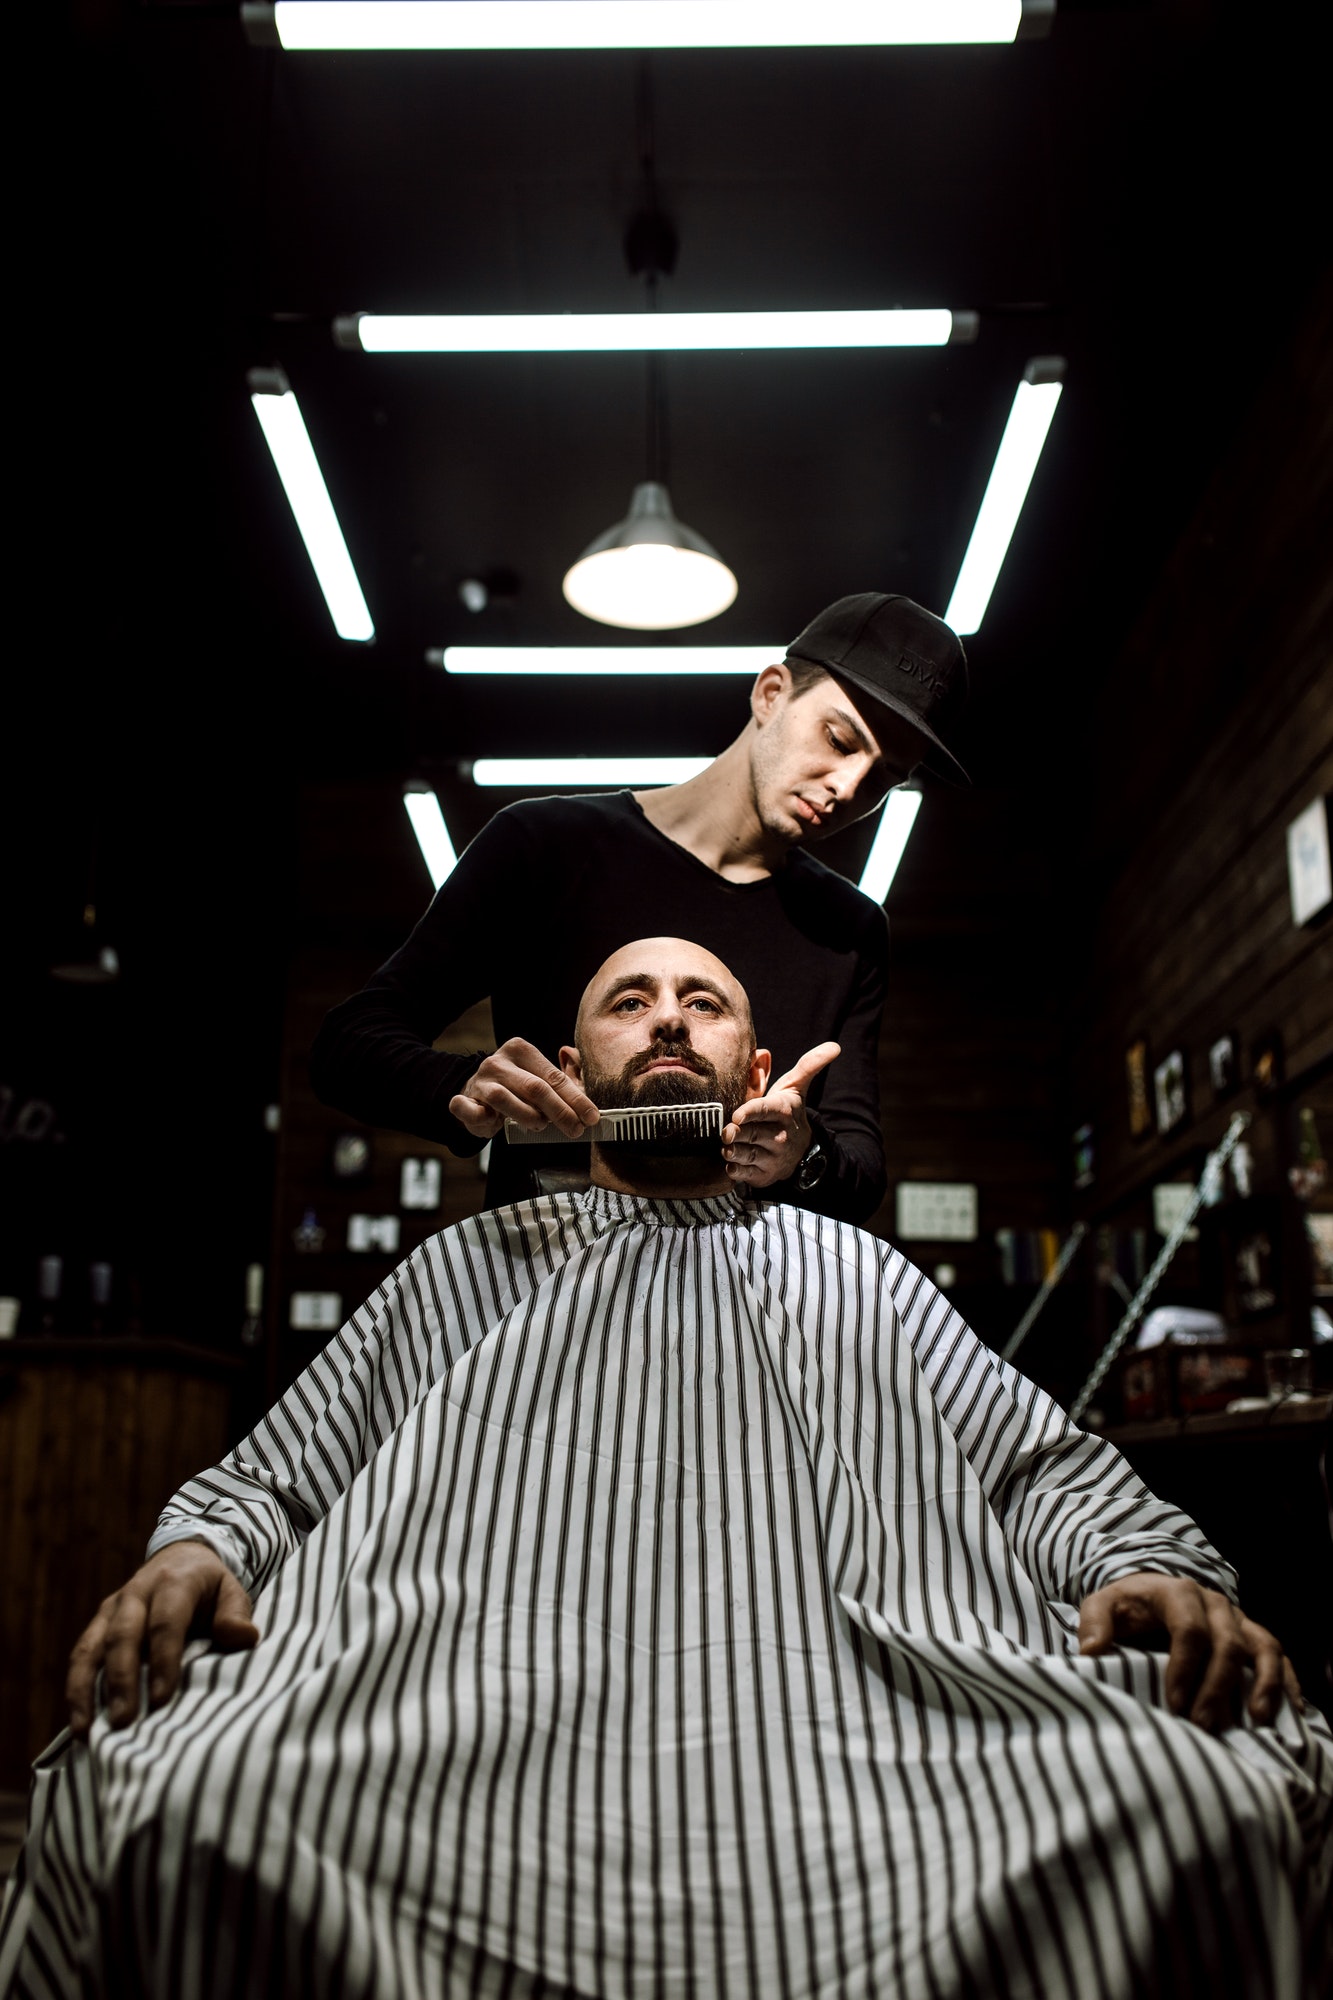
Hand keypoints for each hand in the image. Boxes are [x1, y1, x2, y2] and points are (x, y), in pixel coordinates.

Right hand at [66, 1540, 258, 1736]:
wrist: (181, 1558)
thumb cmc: (210, 1586)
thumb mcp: (231, 1590)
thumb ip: (235, 1614)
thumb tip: (245, 1638)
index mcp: (173, 1582)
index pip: (166, 1622)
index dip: (163, 1660)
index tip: (161, 1699)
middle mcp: (136, 1592)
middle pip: (123, 1635)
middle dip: (121, 1680)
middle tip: (123, 1721)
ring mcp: (112, 1607)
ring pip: (92, 1647)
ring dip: (86, 1690)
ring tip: (86, 1730)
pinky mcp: (98, 1623)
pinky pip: (81, 1655)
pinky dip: (76, 1689)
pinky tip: (80, 1723)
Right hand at [449, 1038, 599, 1141]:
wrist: (474, 1093)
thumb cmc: (515, 1088)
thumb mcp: (539, 1076)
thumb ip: (565, 1078)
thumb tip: (586, 1085)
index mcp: (520, 1050)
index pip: (553, 1076)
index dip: (575, 1099)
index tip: (591, 1117)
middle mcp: (498, 1062)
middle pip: (534, 1088)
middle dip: (560, 1112)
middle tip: (575, 1130)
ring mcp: (479, 1081)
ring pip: (504, 1099)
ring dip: (527, 1116)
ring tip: (540, 1126)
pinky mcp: (462, 1100)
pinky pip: (468, 1109)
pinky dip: (480, 1118)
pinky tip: (492, 1123)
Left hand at [722, 1042, 839, 1188]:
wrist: (801, 1149)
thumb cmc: (788, 1110)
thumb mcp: (797, 1087)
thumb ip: (809, 1065)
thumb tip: (835, 1046)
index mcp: (783, 1111)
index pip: (764, 1110)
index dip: (749, 1113)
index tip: (736, 1116)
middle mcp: (780, 1137)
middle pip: (751, 1134)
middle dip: (736, 1134)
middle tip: (725, 1132)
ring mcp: (772, 1158)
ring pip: (747, 1155)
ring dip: (733, 1152)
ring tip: (726, 1147)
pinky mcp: (764, 1175)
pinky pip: (745, 1175)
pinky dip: (734, 1170)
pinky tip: (730, 1162)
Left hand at [1077, 1572, 1303, 1732]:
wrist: (1152, 1596)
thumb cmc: (1128, 1608)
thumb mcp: (1103, 1606)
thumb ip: (1094, 1622)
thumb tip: (1091, 1651)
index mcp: (1178, 1593)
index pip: (1189, 1630)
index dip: (1185, 1668)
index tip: (1174, 1705)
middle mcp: (1215, 1604)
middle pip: (1227, 1644)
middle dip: (1217, 1688)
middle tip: (1203, 1726)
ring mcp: (1239, 1620)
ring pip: (1262, 1648)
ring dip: (1262, 1685)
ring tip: (1255, 1721)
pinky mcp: (1254, 1636)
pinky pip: (1278, 1656)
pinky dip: (1285, 1683)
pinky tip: (1287, 1712)